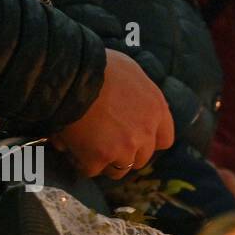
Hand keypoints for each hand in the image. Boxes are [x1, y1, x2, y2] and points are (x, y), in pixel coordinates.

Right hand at [51, 49, 173, 179]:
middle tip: (105, 144)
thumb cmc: (99, 65)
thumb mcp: (130, 71)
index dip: (149, 142)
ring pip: (119, 169)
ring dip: (105, 163)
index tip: (136, 140)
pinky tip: (71, 150)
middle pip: (141, 158)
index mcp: (156, 110)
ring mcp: (124, 148)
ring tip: (87, 149)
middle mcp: (145, 132)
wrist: (73, 74)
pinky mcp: (100, 158)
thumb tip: (134, 102)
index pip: (164, 140)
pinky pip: (91, 170)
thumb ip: (139, 92)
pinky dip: (81, 163)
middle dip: (125, 153)